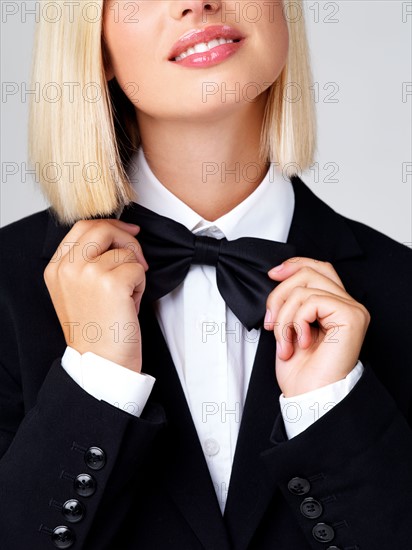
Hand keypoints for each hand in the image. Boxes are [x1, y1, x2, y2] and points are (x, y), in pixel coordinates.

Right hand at [44, 219, 147, 372]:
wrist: (100, 362)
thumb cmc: (96, 330)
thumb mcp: (77, 291)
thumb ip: (86, 262)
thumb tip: (116, 235)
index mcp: (57, 268)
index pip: (83, 226)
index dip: (110, 226)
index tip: (129, 232)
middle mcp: (68, 267)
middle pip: (102, 228)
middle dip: (127, 239)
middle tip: (137, 260)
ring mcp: (88, 273)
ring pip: (125, 251)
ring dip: (134, 272)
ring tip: (124, 297)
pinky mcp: (111, 282)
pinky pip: (138, 268)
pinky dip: (140, 286)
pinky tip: (129, 304)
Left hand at [264, 257, 369, 396]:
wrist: (309, 396)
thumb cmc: (301, 370)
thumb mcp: (288, 325)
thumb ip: (291, 299)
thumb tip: (277, 275)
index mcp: (335, 304)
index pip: (318, 268)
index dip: (293, 265)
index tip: (271, 275)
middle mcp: (348, 304)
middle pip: (309, 272)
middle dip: (279, 295)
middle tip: (271, 323)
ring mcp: (352, 309)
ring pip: (306, 288)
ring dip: (284, 316)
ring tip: (284, 340)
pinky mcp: (351, 316)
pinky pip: (312, 301)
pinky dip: (296, 322)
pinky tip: (299, 342)